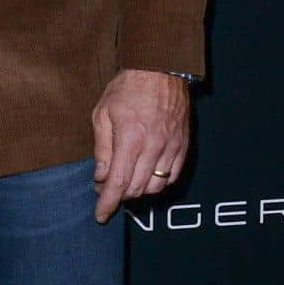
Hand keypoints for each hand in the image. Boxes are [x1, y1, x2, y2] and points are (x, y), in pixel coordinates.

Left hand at [91, 69, 190, 222]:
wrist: (161, 68)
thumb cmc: (128, 88)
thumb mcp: (103, 114)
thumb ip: (102, 149)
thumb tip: (100, 177)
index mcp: (130, 139)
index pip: (118, 183)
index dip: (108, 203)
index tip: (100, 215)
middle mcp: (153, 147)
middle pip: (136, 189)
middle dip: (119, 195)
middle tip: (106, 188)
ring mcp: (171, 148)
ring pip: (155, 187)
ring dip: (138, 191)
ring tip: (125, 181)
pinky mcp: (183, 146)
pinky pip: (172, 177)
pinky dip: (158, 184)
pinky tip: (146, 177)